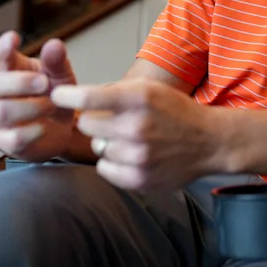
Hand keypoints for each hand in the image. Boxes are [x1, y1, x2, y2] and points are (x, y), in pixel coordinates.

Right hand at [0, 31, 78, 161]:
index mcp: (10, 71)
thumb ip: (57, 61)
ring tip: (51, 106)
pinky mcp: (6, 142)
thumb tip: (54, 45)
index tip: (14, 38)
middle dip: (18, 82)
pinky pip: (12, 138)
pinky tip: (44, 126)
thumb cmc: (55, 95)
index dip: (2, 47)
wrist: (64, 129)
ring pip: (0, 112)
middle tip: (44, 83)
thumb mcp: (61, 75)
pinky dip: (32, 131)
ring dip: (30, 107)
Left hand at [51, 79, 226, 189]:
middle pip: (86, 124)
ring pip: (97, 147)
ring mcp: (138, 156)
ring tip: (130, 138)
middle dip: (93, 120)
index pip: (87, 97)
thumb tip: (76, 95)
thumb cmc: (176, 111)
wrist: (210, 142)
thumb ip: (115, 90)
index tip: (56, 96)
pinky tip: (131, 155)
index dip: (65, 96)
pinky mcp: (139, 179)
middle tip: (109, 120)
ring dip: (107, 142)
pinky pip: (104, 168)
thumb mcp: (150, 88)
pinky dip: (113, 162)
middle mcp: (137, 126)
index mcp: (139, 98)